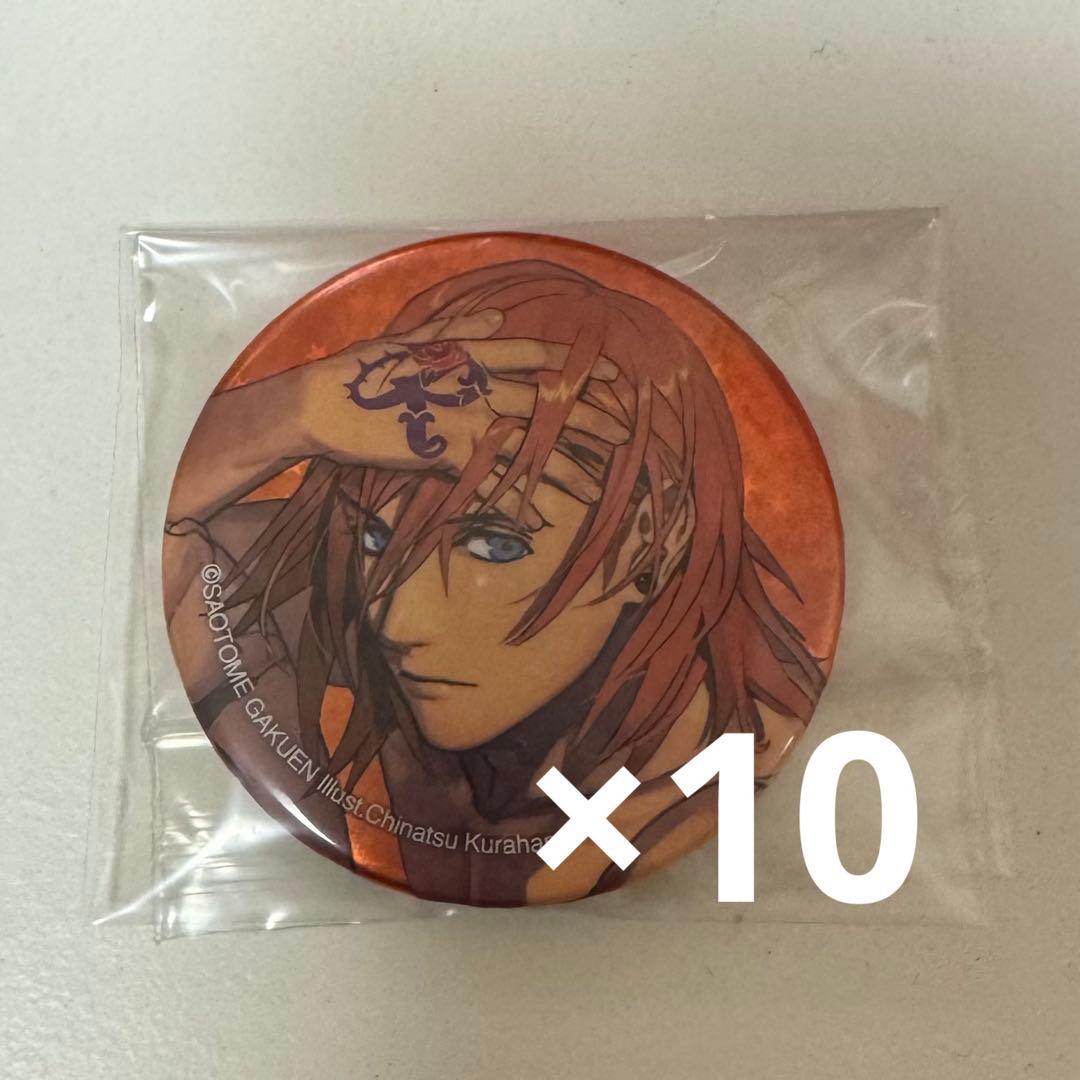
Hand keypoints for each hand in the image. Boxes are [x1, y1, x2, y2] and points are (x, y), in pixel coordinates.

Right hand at [300, 309, 627, 477]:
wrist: (324, 401)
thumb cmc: (365, 373)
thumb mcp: (411, 339)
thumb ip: (457, 327)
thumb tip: (496, 317)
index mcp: (469, 352)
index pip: (534, 355)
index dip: (575, 364)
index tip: (611, 375)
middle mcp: (476, 381)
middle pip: (545, 398)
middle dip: (588, 414)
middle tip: (626, 428)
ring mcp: (464, 415)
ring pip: (528, 438)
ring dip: (569, 457)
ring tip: (606, 475)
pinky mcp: (447, 449)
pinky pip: (494, 473)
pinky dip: (521, 491)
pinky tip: (546, 510)